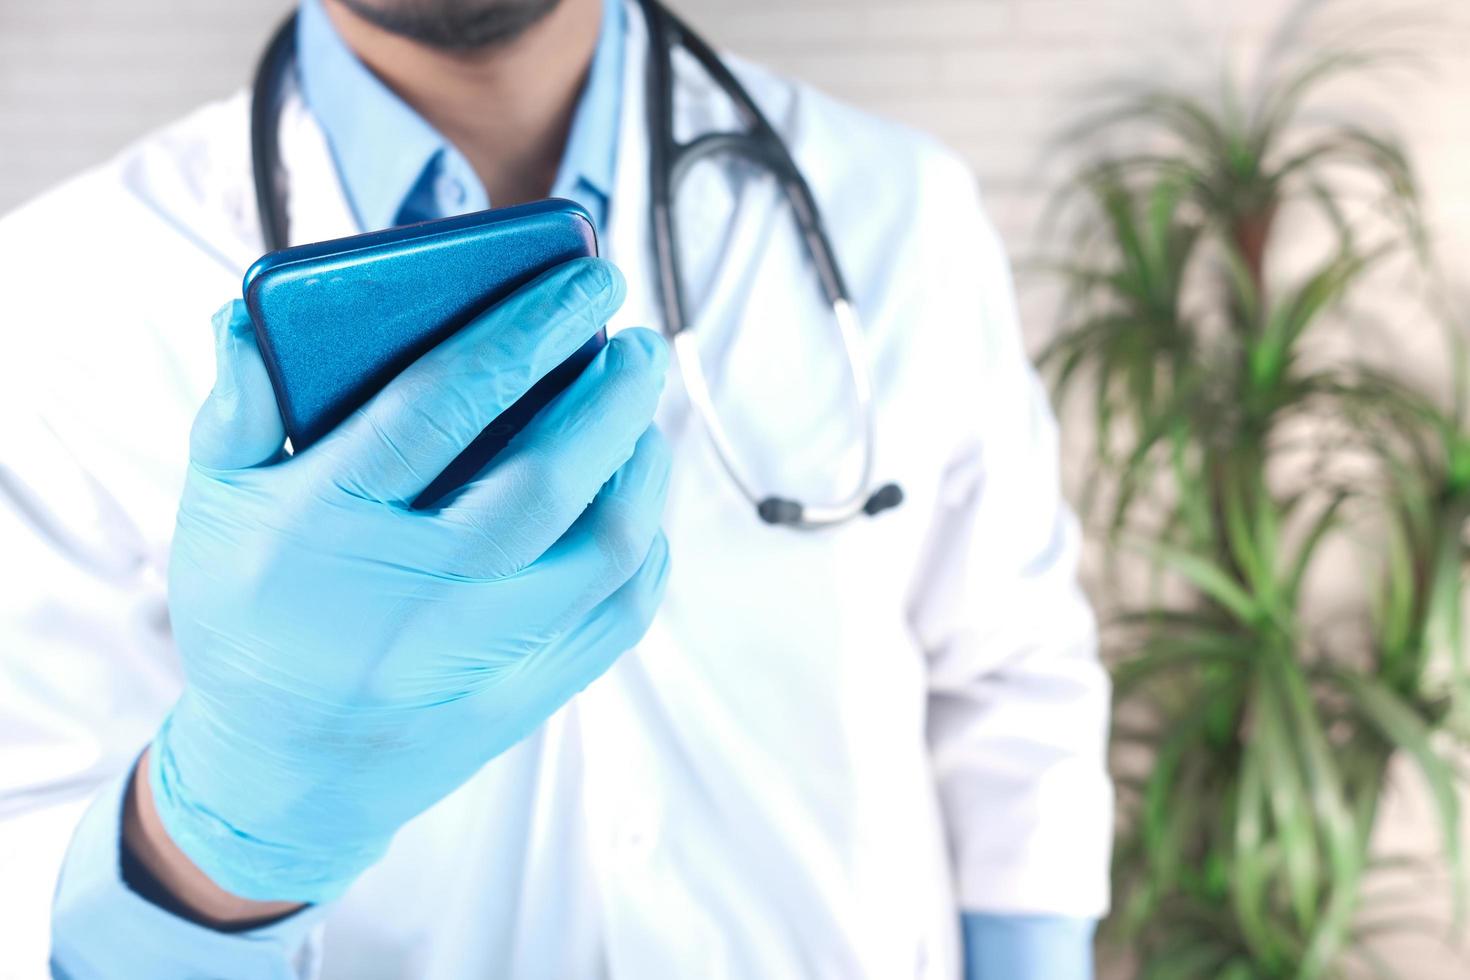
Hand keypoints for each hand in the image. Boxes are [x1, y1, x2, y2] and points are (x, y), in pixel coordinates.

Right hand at [150, 258, 670, 903]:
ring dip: (642, 466)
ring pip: (602, 549)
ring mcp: (473, 657)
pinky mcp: (522, 700)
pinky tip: (637, 498)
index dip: (527, 330)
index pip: (442, 403)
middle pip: (547, 479)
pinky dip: (646, 544)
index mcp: (325, 524)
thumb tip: (254, 315)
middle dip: (613, 393)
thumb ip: (238, 410)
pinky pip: (617, 615)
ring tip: (642, 413)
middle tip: (637, 340)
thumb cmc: (250, 620)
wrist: (279, 779)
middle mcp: (409, 595)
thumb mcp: (215, 511)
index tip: (585, 279)